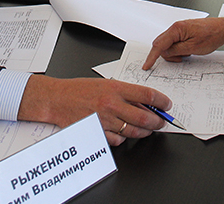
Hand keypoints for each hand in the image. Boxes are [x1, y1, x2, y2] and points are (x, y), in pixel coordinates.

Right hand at [18, 76, 171, 145]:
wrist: (57, 98)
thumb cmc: (79, 89)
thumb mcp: (105, 84)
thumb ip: (125, 93)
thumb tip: (145, 104)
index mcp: (115, 88)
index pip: (147, 95)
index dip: (162, 101)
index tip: (167, 105)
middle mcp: (111, 104)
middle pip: (144, 117)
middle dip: (157, 121)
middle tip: (161, 121)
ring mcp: (104, 119)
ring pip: (133, 131)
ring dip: (144, 132)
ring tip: (148, 129)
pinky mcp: (97, 131)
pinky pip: (117, 140)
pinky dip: (123, 138)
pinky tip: (124, 134)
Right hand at [143, 18, 223, 69]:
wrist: (223, 29)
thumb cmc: (212, 36)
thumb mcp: (192, 48)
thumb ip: (176, 50)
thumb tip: (164, 53)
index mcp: (176, 29)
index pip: (159, 44)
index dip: (152, 57)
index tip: (147, 65)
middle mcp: (176, 27)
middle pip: (161, 44)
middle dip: (167, 55)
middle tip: (180, 59)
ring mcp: (180, 29)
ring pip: (168, 44)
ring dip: (175, 52)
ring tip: (188, 54)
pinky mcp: (184, 31)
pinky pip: (175, 42)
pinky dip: (178, 49)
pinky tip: (188, 51)